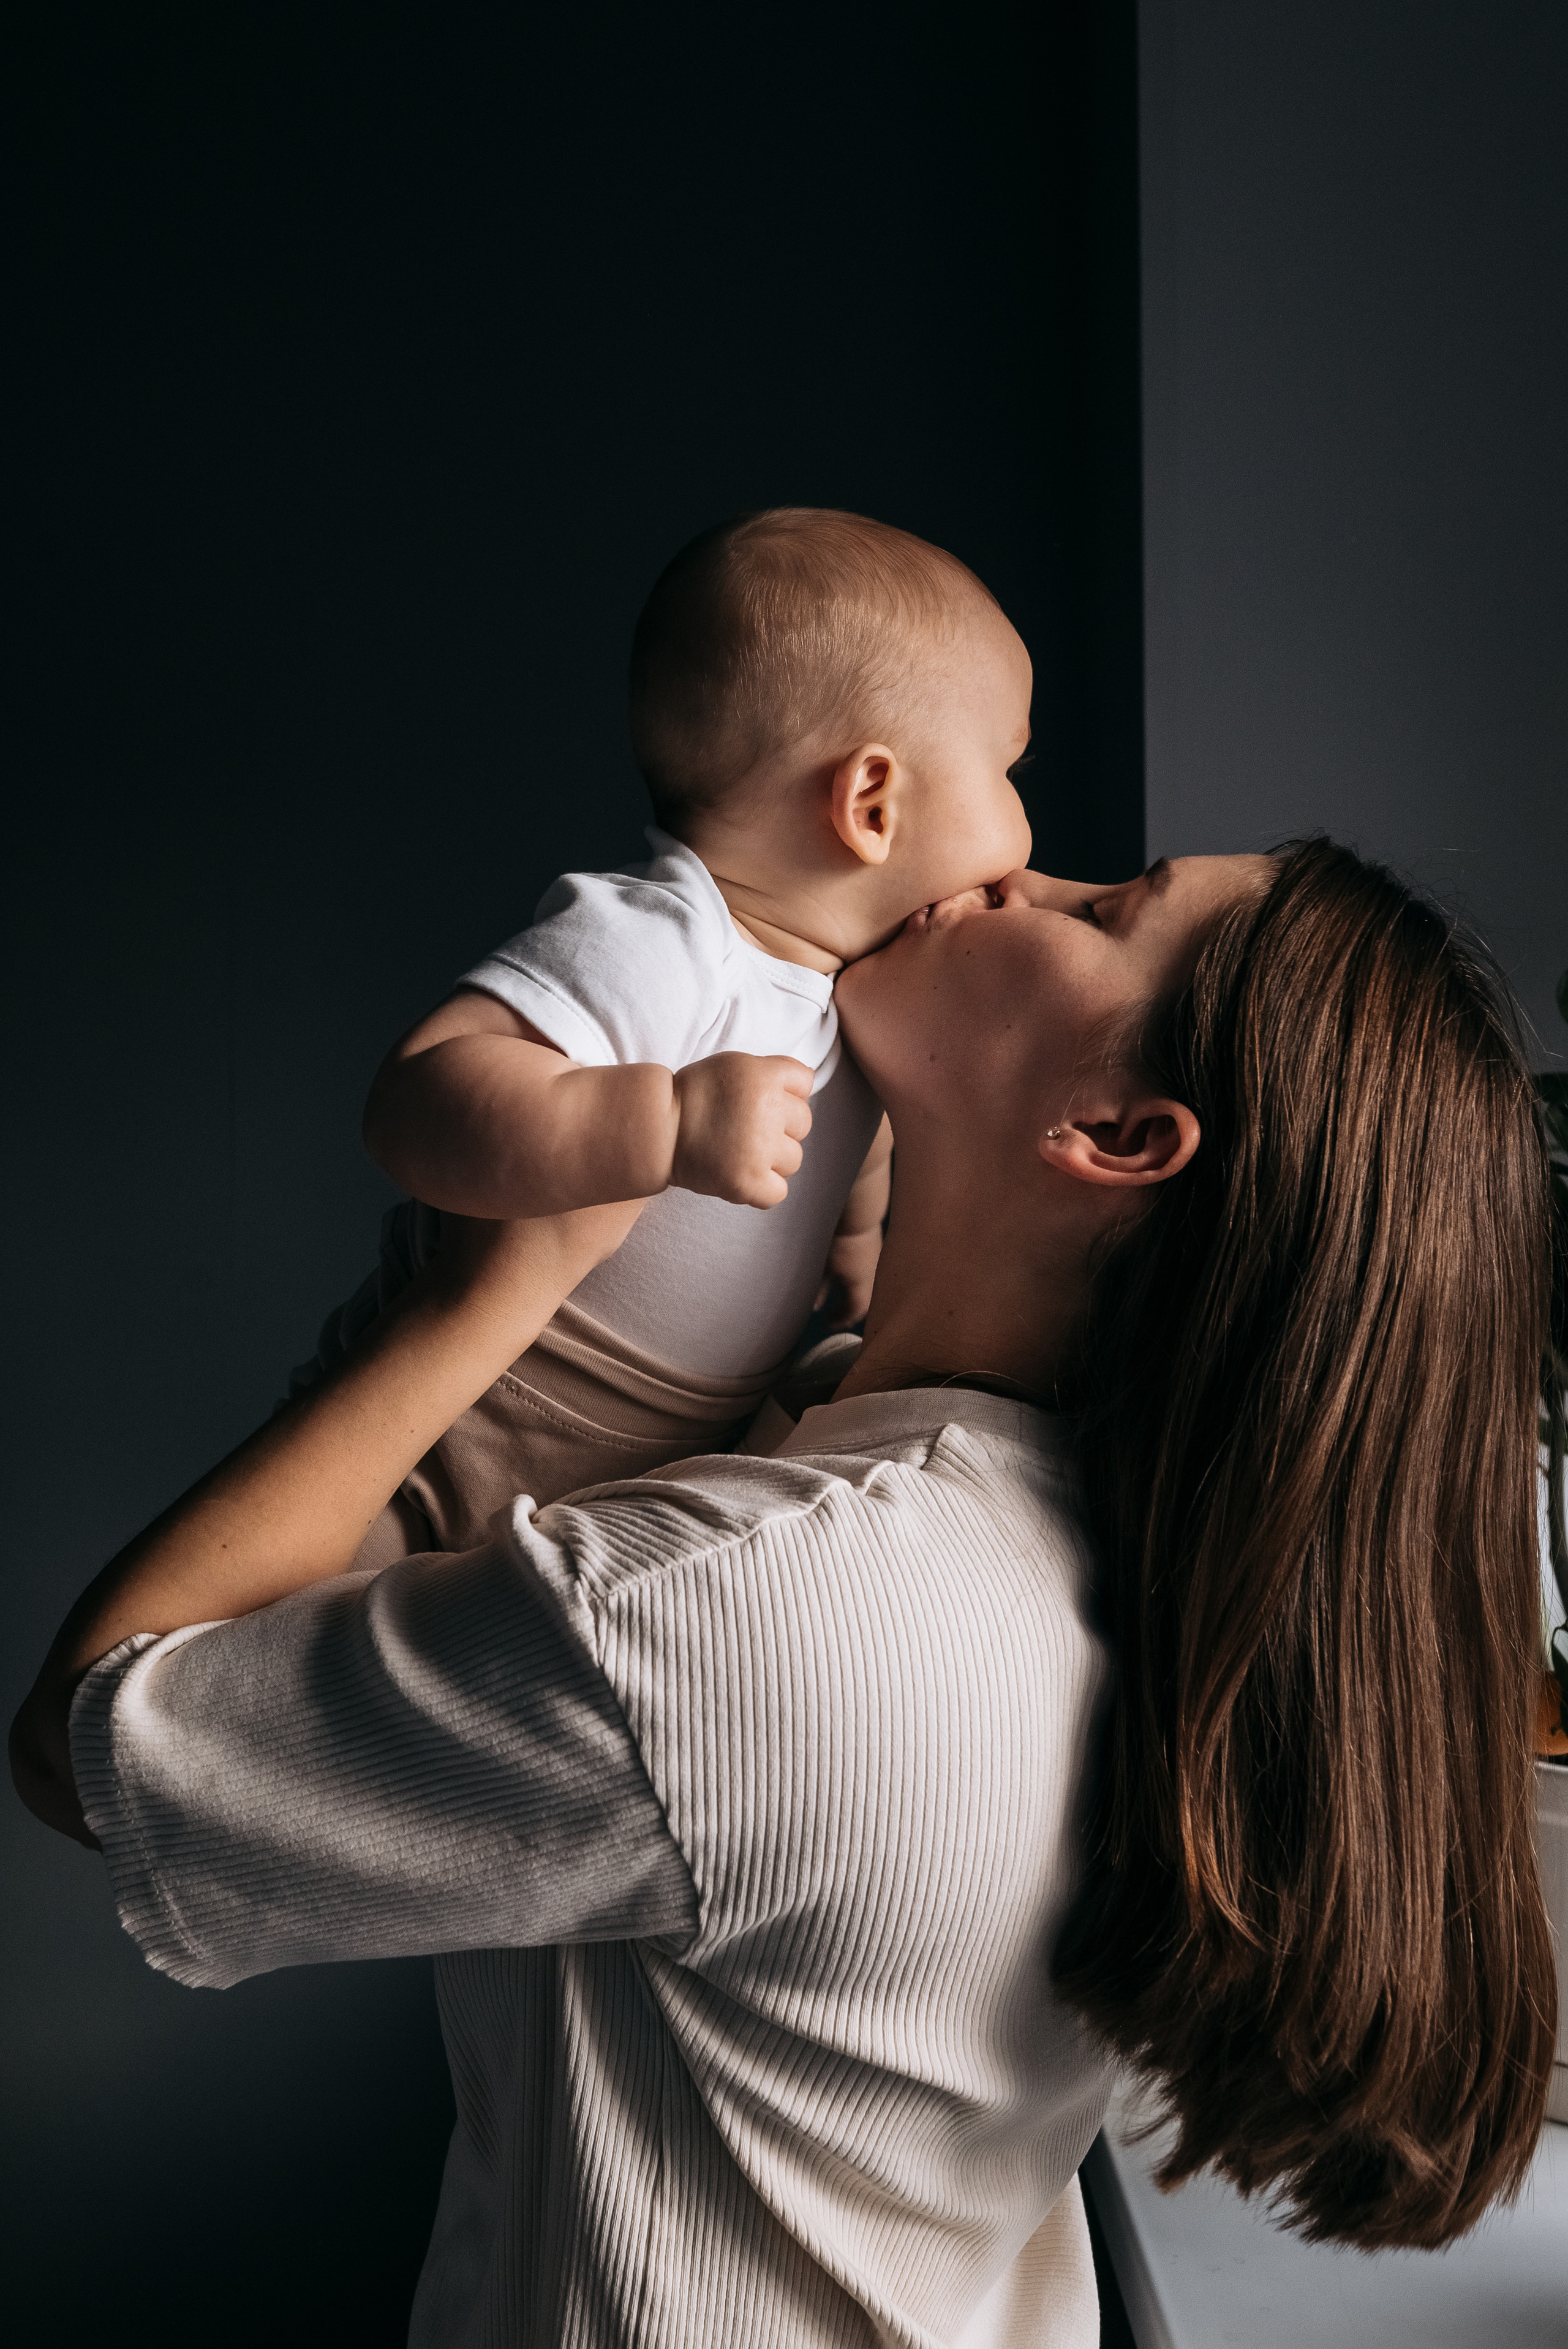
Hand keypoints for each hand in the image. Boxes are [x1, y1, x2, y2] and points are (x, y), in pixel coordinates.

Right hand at [670, 1054, 813, 1207]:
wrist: (657, 1128)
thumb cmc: (694, 1095)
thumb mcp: (734, 1063)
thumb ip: (772, 1069)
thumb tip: (809, 1080)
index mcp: (764, 1076)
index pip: (804, 1083)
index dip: (784, 1092)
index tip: (758, 1099)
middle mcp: (767, 1110)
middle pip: (803, 1123)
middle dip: (780, 1127)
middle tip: (745, 1128)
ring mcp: (759, 1149)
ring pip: (793, 1160)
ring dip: (771, 1159)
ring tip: (739, 1152)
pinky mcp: (747, 1182)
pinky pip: (778, 1192)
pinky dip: (762, 1190)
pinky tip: (741, 1176)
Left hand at [815, 1223, 882, 1327]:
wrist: (857, 1211)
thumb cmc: (838, 1239)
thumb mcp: (824, 1267)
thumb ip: (820, 1289)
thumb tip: (815, 1308)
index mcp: (861, 1284)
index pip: (856, 1311)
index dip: (842, 1319)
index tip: (829, 1323)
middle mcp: (873, 1276)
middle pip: (865, 1302)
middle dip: (850, 1311)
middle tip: (837, 1315)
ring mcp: (876, 1263)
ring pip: (868, 1289)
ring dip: (855, 1296)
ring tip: (841, 1298)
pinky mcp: (876, 1250)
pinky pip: (870, 1275)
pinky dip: (859, 1283)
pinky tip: (847, 1277)